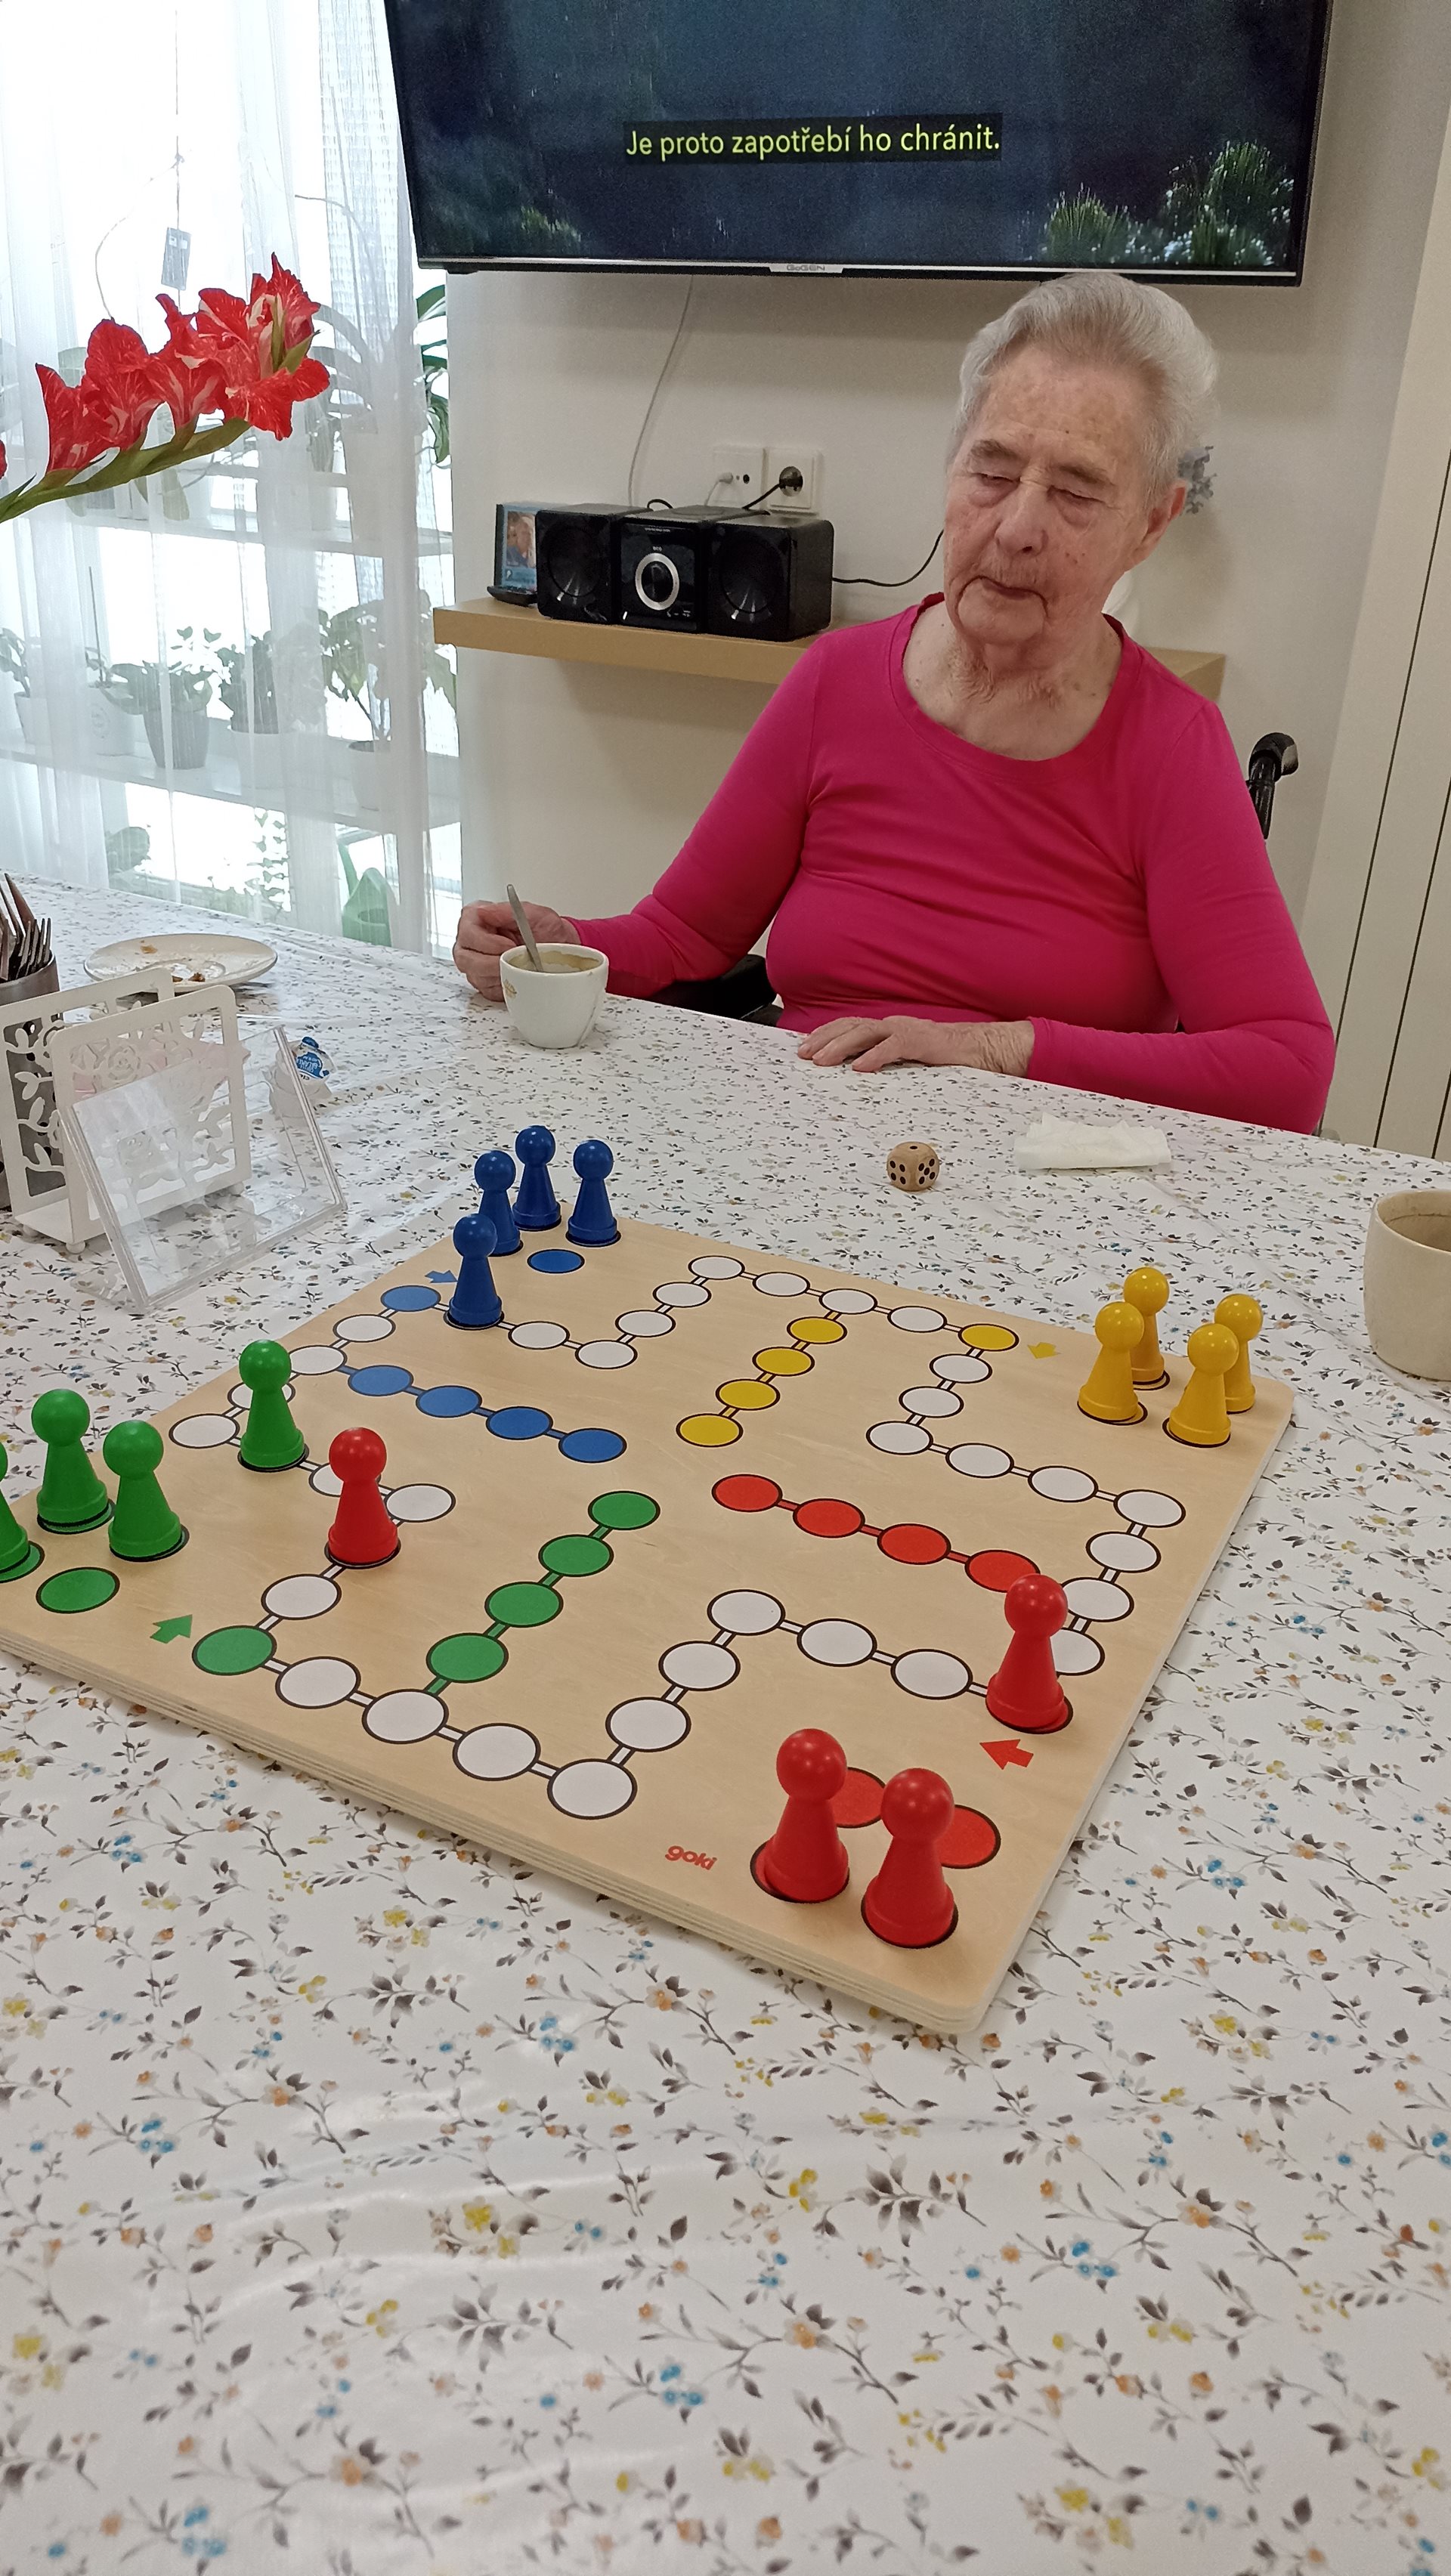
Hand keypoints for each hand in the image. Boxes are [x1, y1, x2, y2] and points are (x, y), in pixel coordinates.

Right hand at [453, 899, 580, 1000]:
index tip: (509, 945)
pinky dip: (504, 985)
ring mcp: (475, 963)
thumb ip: (507, 910)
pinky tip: (515, 976)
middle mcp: (471, 942)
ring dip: (499, 974)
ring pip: (475, 976)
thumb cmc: (544, 929)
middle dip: (491, 962)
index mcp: (476, 919)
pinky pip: (487, 990)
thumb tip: (484, 910)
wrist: (557, 949)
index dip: (486, 942)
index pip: (467, 932)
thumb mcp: (533, 913)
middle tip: (513, 959)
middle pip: (465, 958)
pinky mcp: (485, 982)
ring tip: (517, 966)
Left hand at [797, 1015, 1034, 1074]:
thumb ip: (885, 1060)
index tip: (804, 1047)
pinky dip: (876, 1056)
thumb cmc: (944, 1056)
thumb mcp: (907, 1058)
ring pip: (866, 1033)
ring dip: (841, 1046)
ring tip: (822, 1060)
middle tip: (803, 1054)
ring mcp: (907, 1031)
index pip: (850, 1027)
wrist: (982, 1048)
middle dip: (824, 1039)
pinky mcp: (923, 1042)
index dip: (825, 1034)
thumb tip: (857, 1073)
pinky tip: (861, 1068)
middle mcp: (893, 1026)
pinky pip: (894, 1047)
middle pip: (850, 1027)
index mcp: (888, 1029)